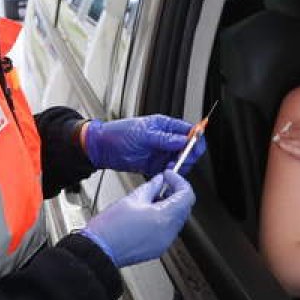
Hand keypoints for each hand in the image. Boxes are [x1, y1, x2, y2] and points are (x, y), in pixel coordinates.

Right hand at [79, 171, 195, 266]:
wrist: (98, 251)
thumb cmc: (110, 228)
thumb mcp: (131, 199)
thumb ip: (151, 187)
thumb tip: (159, 181)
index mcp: (164, 217)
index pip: (186, 195)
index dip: (179, 181)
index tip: (169, 176)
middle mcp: (168, 232)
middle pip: (184, 207)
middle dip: (175, 193)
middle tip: (161, 184)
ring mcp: (164, 242)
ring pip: (176, 219)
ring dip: (169, 206)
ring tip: (151, 199)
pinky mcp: (157, 249)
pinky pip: (167, 230)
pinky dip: (163, 219)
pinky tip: (148, 213)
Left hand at [84, 115, 206, 174]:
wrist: (104, 148)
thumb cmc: (119, 134)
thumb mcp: (144, 134)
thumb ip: (165, 139)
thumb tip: (183, 140)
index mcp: (165, 126)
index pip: (188, 130)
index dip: (195, 138)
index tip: (195, 146)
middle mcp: (166, 139)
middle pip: (188, 147)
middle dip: (189, 154)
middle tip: (181, 159)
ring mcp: (161, 153)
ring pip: (181, 161)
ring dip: (179, 165)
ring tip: (170, 166)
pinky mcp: (155, 165)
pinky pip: (170, 171)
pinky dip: (170, 174)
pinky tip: (164, 172)